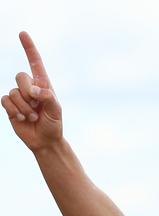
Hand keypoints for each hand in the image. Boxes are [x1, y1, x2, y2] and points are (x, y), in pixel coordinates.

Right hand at [2, 32, 61, 151]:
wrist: (45, 141)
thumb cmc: (53, 124)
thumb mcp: (56, 110)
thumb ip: (48, 96)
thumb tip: (34, 90)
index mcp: (42, 84)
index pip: (35, 62)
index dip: (28, 48)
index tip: (22, 33)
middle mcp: (29, 87)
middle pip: (20, 76)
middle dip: (27, 92)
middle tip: (37, 106)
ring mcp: (19, 96)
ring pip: (13, 92)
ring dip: (24, 108)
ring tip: (33, 117)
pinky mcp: (10, 106)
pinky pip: (5, 101)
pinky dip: (14, 111)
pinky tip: (22, 119)